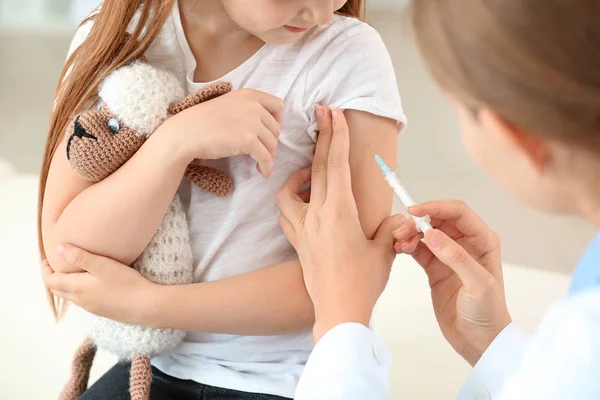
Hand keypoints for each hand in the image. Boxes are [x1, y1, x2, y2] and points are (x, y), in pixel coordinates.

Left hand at [42, 244, 157, 325]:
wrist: (146, 306)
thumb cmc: (125, 283)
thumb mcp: (102, 265)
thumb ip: (80, 256)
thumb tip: (59, 248)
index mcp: (77, 288)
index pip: (51, 281)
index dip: (45, 270)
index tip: (47, 259)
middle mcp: (81, 300)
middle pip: (58, 290)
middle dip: (52, 278)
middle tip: (55, 265)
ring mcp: (92, 307)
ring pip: (71, 296)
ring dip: (65, 285)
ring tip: (71, 272)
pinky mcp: (103, 310)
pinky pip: (83, 300)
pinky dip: (78, 291)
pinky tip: (90, 284)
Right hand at [165, 88, 283, 177]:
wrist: (187, 132)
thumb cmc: (202, 121)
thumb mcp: (228, 105)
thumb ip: (246, 109)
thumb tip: (263, 126)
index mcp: (249, 94)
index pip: (278, 105)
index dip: (277, 120)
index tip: (268, 131)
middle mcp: (254, 106)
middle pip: (276, 128)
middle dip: (271, 141)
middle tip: (261, 151)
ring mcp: (252, 123)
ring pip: (273, 144)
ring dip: (269, 155)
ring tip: (260, 162)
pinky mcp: (249, 140)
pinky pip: (266, 157)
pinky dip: (267, 167)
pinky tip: (263, 172)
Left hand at [276, 106, 403, 341]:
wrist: (337, 312)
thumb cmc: (363, 283)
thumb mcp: (385, 252)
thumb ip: (393, 228)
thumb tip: (401, 218)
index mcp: (340, 213)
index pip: (336, 165)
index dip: (336, 136)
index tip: (334, 113)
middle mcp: (316, 216)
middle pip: (315, 168)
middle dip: (320, 137)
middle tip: (321, 113)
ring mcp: (302, 229)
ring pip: (289, 190)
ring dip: (299, 174)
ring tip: (311, 172)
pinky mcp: (297, 242)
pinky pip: (286, 213)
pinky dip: (291, 201)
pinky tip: (304, 203)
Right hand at [394, 200, 511, 365]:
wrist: (479, 341)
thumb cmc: (487, 313)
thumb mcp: (477, 284)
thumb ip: (456, 257)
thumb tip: (432, 234)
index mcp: (483, 241)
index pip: (458, 213)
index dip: (436, 207)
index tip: (414, 212)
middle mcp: (466, 244)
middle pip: (439, 219)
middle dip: (419, 220)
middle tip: (401, 230)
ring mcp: (449, 256)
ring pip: (426, 233)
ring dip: (410, 233)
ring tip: (398, 241)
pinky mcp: (436, 268)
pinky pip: (419, 249)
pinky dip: (408, 245)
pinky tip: (399, 249)